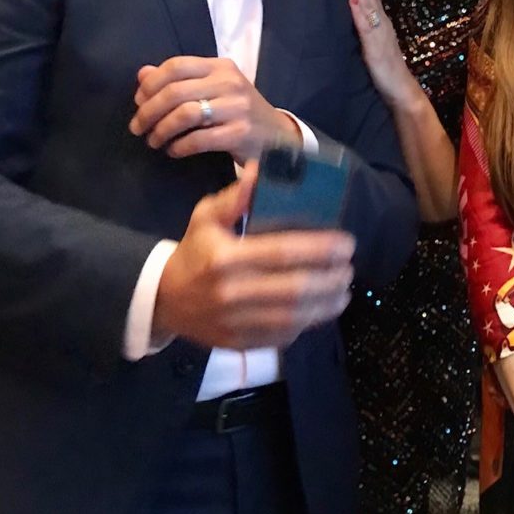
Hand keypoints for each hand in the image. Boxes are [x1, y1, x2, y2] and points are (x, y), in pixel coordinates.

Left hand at [130, 56, 300, 163]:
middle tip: (138, 127)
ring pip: (184, 114)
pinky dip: (179, 147)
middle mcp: (230, 82)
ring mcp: (237, 108)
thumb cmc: (239, 111)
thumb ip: (180, 80)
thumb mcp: (213, 89)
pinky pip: (198, 139)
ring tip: (154, 141)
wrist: (278, 136)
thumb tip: (143, 74)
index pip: (176, 65)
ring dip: (161, 130)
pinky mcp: (240, 133)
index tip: (138, 102)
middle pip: (175, 91)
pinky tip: (174, 150)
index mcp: (221, 67)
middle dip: (148, 111)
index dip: (150, 84)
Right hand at [153, 164, 354, 348]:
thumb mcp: (206, 216)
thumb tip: (262, 170)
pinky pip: (283, 336)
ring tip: (344, 289)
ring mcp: (235, 322)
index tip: (346, 243)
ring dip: (327, 304)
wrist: (165, 299)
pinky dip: (308, 323)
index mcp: (224, 258)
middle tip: (349, 266)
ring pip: (293, 317)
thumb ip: (235, 196)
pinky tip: (323, 308)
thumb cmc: (195, 251)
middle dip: (331, 278)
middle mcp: (231, 292)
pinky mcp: (240, 343)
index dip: (320, 248)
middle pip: (294, 289)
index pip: (282, 252)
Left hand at [342, 0, 417, 107]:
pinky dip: (359, 13)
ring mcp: (380, 34)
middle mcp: (382, 23)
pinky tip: (353, 0)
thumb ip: (367, 30)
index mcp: (381, 22)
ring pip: (367, 5)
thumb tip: (355, 15)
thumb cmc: (386, 69)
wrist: (401, 90)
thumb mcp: (374, 44)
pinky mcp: (375, 48)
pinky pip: (366, 28)